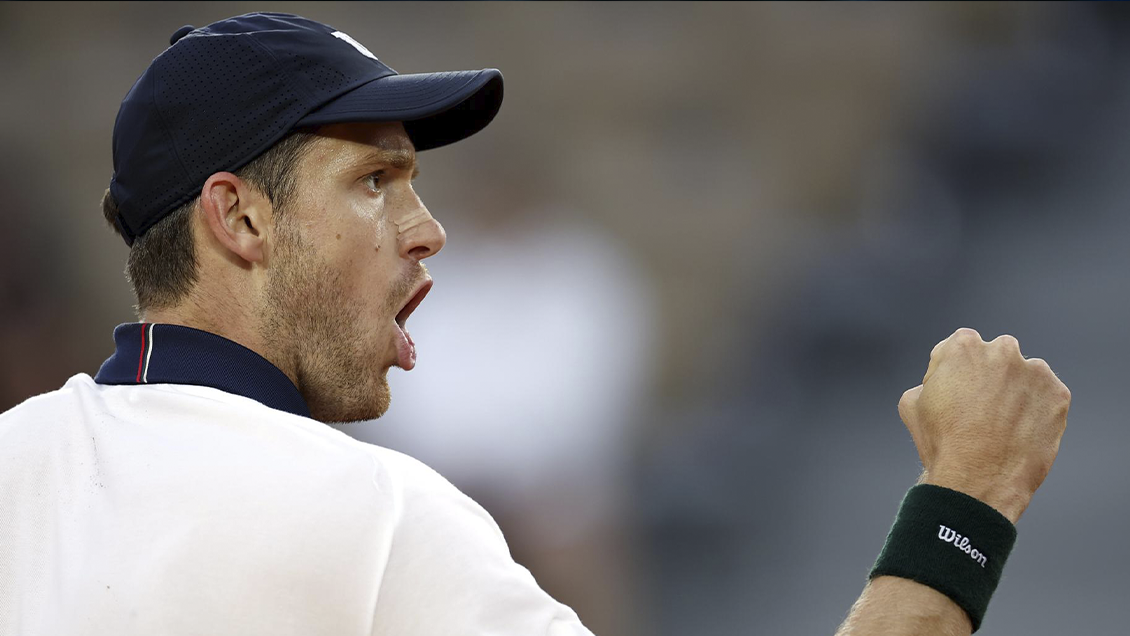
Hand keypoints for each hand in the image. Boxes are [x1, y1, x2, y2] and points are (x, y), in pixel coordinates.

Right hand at [898, 328, 1070, 522]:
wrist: (976, 480)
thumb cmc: (941, 443)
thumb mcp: (911, 403)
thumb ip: (930, 380)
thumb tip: (941, 382)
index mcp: (964, 345)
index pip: (960, 347)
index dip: (955, 372)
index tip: (956, 394)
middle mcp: (1003, 350)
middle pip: (996, 356)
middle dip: (990, 376)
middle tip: (980, 409)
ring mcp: (1035, 372)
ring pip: (1025, 376)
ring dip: (1016, 392)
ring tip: (1002, 425)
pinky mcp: (1058, 395)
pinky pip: (1047, 398)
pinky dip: (1037, 411)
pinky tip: (1020, 432)